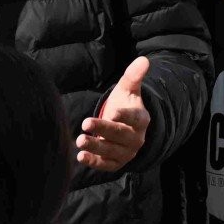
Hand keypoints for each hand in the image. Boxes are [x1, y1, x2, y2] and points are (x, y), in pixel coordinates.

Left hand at [78, 57, 150, 172]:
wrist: (122, 127)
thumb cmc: (124, 104)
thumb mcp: (128, 89)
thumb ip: (133, 76)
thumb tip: (143, 60)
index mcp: (141, 119)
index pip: (135, 118)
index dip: (124, 116)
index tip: (112, 112)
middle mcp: (136, 138)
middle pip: (120, 135)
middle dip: (103, 129)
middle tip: (85, 123)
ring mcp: (126, 152)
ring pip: (111, 151)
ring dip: (95, 146)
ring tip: (80, 139)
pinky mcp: (115, 163)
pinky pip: (105, 164)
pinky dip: (94, 162)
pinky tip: (81, 155)